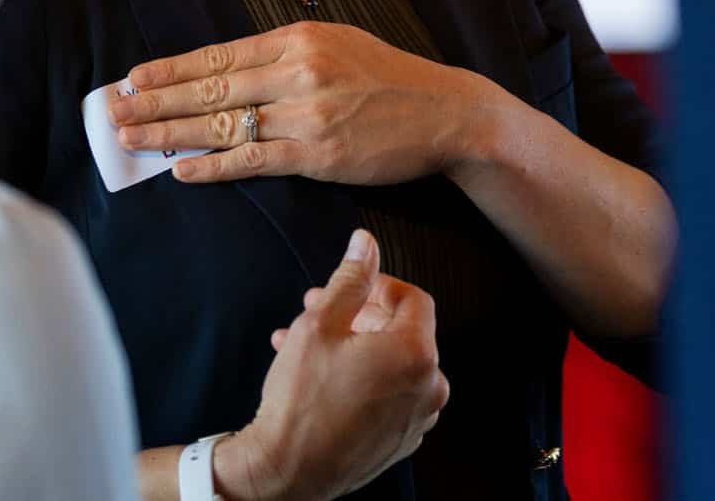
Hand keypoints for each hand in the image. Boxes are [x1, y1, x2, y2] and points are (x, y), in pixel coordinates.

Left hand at [108, 21, 496, 185]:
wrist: (444, 112)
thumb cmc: (387, 79)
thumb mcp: (337, 45)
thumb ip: (285, 53)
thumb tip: (227, 69)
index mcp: (297, 38)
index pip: (218, 54)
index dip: (171, 68)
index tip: (133, 77)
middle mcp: (297, 69)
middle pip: (210, 87)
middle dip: (155, 101)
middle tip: (113, 112)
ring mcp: (306, 112)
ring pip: (223, 124)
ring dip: (170, 134)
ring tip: (131, 141)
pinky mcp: (318, 154)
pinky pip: (252, 160)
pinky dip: (212, 166)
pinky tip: (181, 171)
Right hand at [217, 229, 448, 500]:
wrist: (286, 472)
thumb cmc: (301, 400)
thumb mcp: (320, 323)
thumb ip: (350, 278)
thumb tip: (366, 243)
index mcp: (416, 354)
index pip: (413, 299)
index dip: (380, 286)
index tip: (351, 287)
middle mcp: (428, 387)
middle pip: (403, 332)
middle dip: (360, 315)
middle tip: (319, 309)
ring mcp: (417, 419)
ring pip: (391, 364)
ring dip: (355, 346)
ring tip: (306, 342)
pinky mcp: (400, 441)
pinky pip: (388, 396)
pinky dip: (362, 379)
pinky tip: (320, 375)